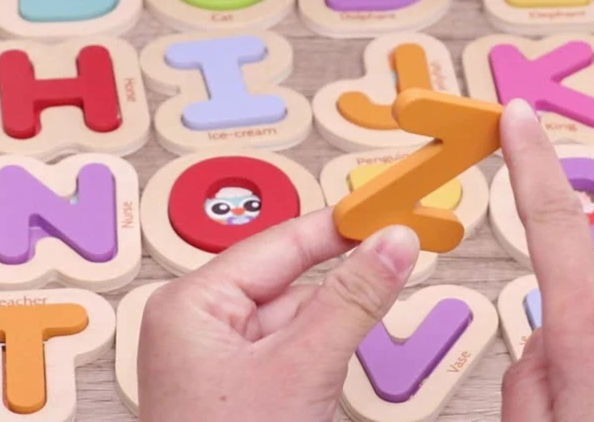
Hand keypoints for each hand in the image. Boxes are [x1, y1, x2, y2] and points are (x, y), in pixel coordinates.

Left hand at [137, 209, 419, 421]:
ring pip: (297, 314)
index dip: (341, 222)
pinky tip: (338, 361)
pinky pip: (292, 347)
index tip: (388, 208)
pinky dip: (324, 348)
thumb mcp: (301, 370)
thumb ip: (352, 298)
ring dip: (337, 318)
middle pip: (291, 275)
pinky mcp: (240, 386)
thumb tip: (391, 242)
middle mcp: (200, 322)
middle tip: (400, 248)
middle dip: (345, 274)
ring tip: (369, 310)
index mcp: (193, 302)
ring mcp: (218, 357)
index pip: (283, 240)